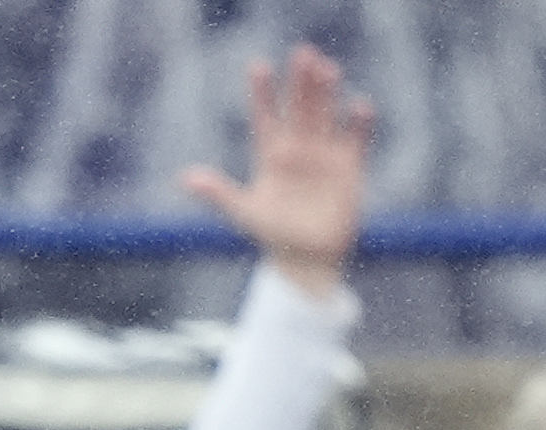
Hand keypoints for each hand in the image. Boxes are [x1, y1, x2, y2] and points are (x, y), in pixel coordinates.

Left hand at [178, 48, 369, 299]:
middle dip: (300, 83)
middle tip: (303, 54)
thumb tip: (187, 178)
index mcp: (271, 156)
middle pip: (299, 109)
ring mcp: (323, 156)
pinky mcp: (349, 167)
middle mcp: (298, 149)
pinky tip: (359, 106)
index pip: (265, 118)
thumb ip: (219, 194)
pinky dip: (359, 124)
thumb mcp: (244, 213)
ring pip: (326, 116)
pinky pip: (356, 139)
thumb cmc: (273, 236)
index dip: (262, 93)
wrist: (307, 260)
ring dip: (327, 94)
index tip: (259, 67)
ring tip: (327, 69)